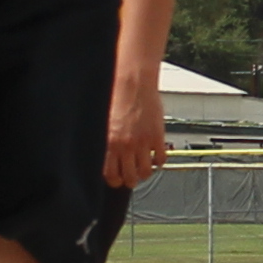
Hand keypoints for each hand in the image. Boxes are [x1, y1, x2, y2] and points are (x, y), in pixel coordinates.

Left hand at [104, 73, 169, 188]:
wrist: (132, 81)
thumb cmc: (115, 95)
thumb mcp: (102, 121)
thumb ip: (103, 141)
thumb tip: (103, 156)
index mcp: (108, 143)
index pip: (110, 175)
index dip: (114, 181)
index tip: (116, 180)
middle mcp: (125, 145)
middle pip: (130, 177)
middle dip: (129, 180)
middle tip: (130, 177)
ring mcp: (143, 142)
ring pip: (146, 172)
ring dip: (144, 173)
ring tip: (143, 168)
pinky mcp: (157, 136)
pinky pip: (161, 159)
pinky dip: (158, 162)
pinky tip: (155, 157)